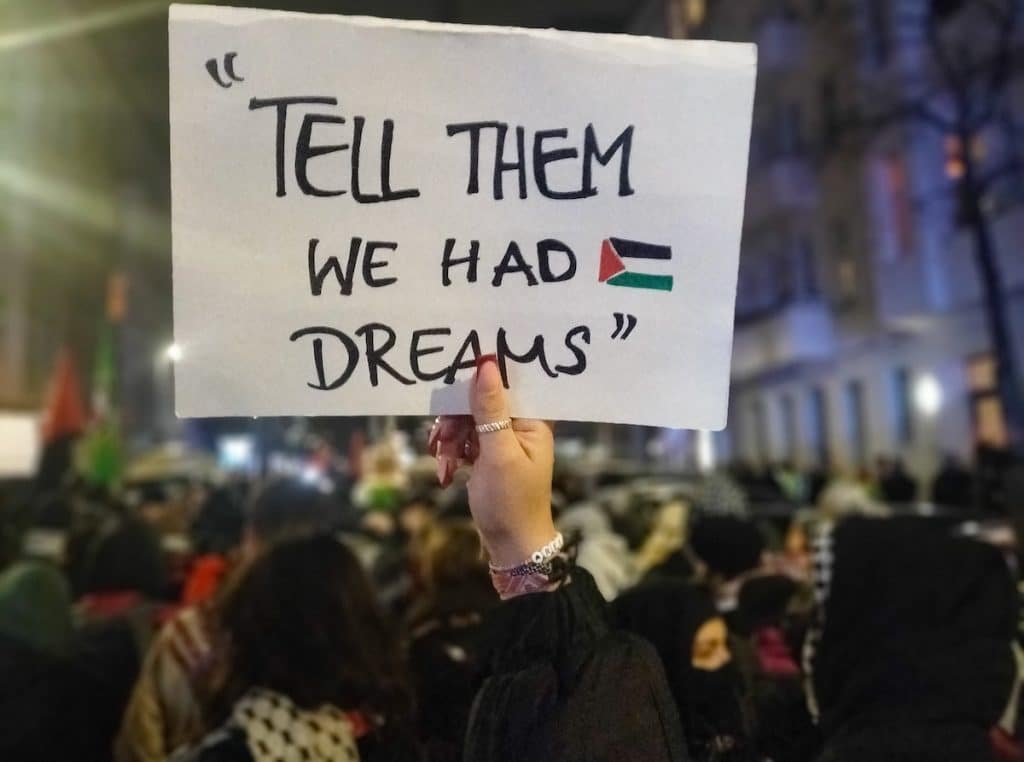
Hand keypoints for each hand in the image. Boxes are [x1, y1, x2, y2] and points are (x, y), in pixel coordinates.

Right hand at [429, 356, 555, 567]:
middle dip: (457, 421)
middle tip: (442, 438)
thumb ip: (491, 409)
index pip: (507, 384)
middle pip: (480, 402)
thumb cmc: (512, 501)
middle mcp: (519, 425)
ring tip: (445, 464)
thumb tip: (486, 363)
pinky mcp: (486, 454)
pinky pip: (462, 440)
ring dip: (451, 441)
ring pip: (466, 421)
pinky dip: (451, 453)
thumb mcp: (499, 453)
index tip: (454, 380)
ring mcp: (501, 440)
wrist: (510, 545)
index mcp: (533, 420)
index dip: (480, 380)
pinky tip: (446, 471)